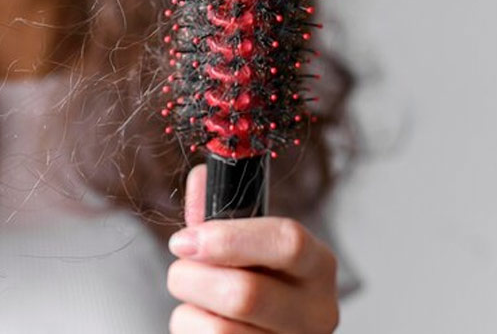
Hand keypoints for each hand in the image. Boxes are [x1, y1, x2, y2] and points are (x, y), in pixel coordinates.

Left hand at [165, 165, 338, 332]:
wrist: (259, 328)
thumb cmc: (252, 278)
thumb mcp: (243, 241)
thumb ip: (219, 209)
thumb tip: (200, 177)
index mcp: (317, 265)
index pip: (288, 242)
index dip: (228, 239)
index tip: (185, 240)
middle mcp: (317, 312)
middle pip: (245, 295)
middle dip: (192, 278)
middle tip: (179, 272)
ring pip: (220, 331)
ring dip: (187, 310)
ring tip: (193, 301)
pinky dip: (189, 331)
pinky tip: (202, 325)